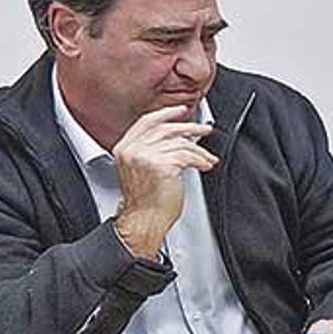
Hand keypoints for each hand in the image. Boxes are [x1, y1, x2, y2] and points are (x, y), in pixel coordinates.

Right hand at [113, 106, 217, 258]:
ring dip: (199, 151)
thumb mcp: (142, 169)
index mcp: (125, 148)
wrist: (143, 222)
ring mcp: (145, 156)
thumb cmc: (146, 202)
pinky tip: (206, 165)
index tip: (182, 111)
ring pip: (181, 143)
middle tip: (205, 129)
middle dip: (190, 128)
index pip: (147, 122)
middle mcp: (132, 150)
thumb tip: (180, 137)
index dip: (167, 114)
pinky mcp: (161, 165)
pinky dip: (201, 160)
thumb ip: (153, 150)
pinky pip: (188, 156)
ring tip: (207, 158)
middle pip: (166, 128)